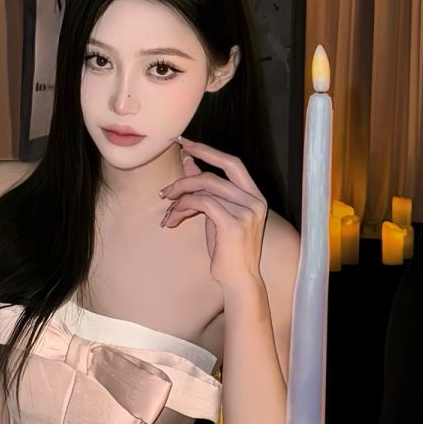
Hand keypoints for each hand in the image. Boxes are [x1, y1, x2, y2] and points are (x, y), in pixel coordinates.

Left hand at [159, 137, 268, 295]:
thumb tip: (190, 162)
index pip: (233, 163)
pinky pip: (202, 203)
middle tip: (172, 167)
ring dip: (181, 194)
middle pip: (219, 171)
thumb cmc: (227, 250)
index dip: (209, 151)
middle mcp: (255, 201)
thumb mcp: (216, 215)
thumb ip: (206, 190)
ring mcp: (247, 212)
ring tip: (167, 207)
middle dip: (194, 164)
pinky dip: (183, 207)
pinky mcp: (234, 224)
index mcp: (255, 196)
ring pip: (206, 187)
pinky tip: (173, 218)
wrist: (239, 281)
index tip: (187, 143)